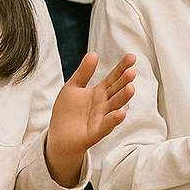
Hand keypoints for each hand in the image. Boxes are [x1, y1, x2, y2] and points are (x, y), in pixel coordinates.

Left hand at [45, 51, 134, 187]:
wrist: (58, 136)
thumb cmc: (67, 112)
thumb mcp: (73, 86)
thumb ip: (84, 72)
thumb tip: (93, 53)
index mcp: (99, 92)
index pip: (113, 77)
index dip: (122, 67)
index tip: (131, 57)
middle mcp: (104, 104)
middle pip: (117, 90)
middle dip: (125, 81)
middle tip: (132, 72)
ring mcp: (102, 117)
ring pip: (115, 106)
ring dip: (123, 98)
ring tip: (130, 88)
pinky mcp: (96, 131)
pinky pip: (107, 124)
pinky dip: (114, 119)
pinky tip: (121, 112)